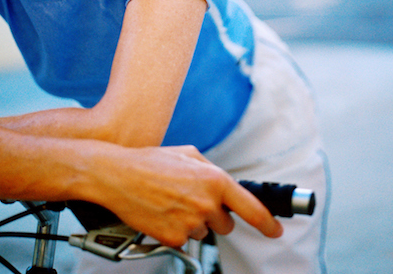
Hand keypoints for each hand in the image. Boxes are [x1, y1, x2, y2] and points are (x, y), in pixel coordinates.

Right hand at [89, 145, 282, 246]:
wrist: (118, 175)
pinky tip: (163, 212)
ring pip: (204, 232)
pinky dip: (176, 229)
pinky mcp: (173, 238)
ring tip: (172, 201)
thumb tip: (226, 185)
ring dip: (194, 221)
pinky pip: (184, 240)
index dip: (267, 223)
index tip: (275, 230)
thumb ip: (212, 170)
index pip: (251, 208)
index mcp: (214, 180)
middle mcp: (206, 203)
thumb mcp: (189, 153)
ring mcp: (190, 223)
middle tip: (192, 199)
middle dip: (214, 214)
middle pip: (226, 223)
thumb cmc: (151, 162)